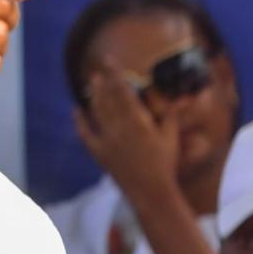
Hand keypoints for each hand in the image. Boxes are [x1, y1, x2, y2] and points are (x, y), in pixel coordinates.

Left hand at [75, 63, 178, 202]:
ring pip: (97, 112)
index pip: (123, 91)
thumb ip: (170, 116)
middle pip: (107, 99)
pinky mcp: (99, 152)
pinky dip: (79, 121)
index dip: (115, 73)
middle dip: (102, 82)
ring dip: (94, 96)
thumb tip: (176, 98)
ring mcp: (107, 140)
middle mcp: (119, 127)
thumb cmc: (164, 164)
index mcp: (138, 121)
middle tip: (97, 71)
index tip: (109, 60)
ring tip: (92, 84)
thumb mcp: (170, 138)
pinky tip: (76, 110)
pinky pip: (85, 133)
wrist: (151, 193)